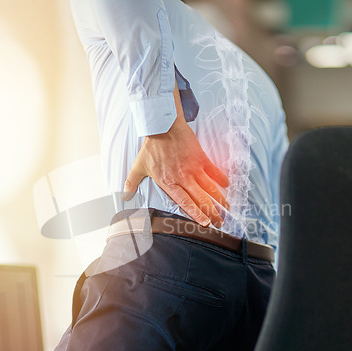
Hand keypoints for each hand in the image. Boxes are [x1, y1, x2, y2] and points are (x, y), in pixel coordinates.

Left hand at [122, 95, 228, 226]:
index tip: (205, 224)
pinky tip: (226, 186)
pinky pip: (214, 171)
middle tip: (220, 222)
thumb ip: (131, 183)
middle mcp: (183, 178)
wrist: (163, 126)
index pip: (185, 203)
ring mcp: (194, 168)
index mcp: (169, 183)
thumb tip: (124, 196)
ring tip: (226, 209)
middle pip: (201, 199)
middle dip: (212, 213)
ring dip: (220, 200)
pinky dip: (221, 179)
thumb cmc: (151, 146)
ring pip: (210, 188)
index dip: (196, 214)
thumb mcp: (138, 166)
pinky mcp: (201, 158)